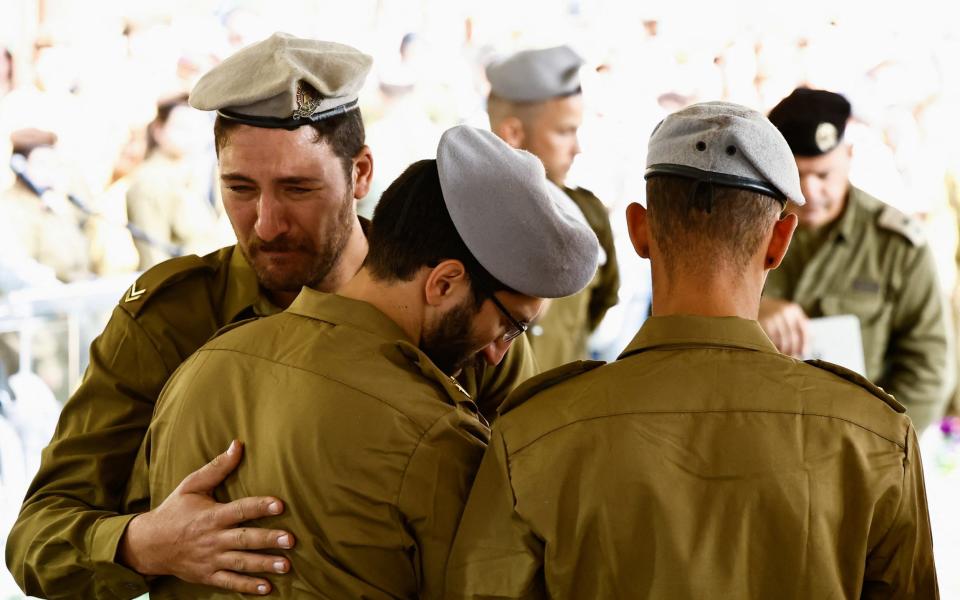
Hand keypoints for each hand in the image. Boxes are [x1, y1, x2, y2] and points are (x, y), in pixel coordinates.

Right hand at [119, 440, 294, 594]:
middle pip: (244, 539)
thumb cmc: (174, 511)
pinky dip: (247, 586)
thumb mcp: (191, 485)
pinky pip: (229, 582)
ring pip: (241, 563)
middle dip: (268, 540)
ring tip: (286, 565)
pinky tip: (266, 588)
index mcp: (212, 515)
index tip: (279, 505)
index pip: (239, 510)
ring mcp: (210, 559)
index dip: (259, 507)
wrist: (148, 545)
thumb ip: (217, 467)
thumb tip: (238, 444)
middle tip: (291, 540)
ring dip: (264, 564)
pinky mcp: (207, 575)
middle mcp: (213, 539)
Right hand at [758, 297, 809, 357]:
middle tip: (792, 357)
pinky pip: (772, 340)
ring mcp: (773, 316)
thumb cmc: (772, 313)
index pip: (804, 330)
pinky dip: (774, 347)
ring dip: (783, 350)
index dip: (805, 344)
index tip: (804, 353)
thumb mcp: (786, 315)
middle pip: (793, 337)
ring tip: (782, 355)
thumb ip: (797, 326)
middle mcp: (785, 311)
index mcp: (794, 310)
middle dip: (793, 349)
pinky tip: (774, 350)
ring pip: (783, 340)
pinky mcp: (763, 322)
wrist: (752, 302)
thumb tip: (805, 348)